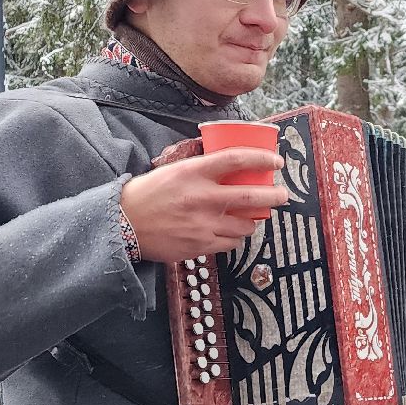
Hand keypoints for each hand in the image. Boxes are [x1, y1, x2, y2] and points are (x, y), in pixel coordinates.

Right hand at [120, 149, 289, 262]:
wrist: (123, 224)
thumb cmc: (147, 194)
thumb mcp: (173, 170)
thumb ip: (201, 169)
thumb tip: (230, 164)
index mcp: (193, 172)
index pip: (236, 159)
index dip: (261, 159)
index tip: (275, 162)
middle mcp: (201, 197)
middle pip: (250, 196)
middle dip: (274, 196)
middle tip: (282, 195)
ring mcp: (202, 224)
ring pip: (244, 224)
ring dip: (253, 220)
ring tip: (252, 216)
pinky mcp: (200, 245)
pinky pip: (231, 243)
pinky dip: (235, 237)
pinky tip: (231, 232)